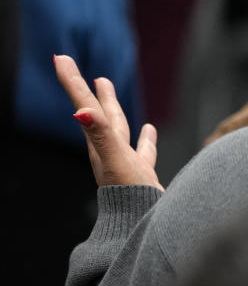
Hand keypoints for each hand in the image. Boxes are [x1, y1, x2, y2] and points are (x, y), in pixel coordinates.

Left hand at [54, 55, 162, 190]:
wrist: (142, 226)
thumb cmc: (129, 196)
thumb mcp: (116, 161)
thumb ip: (100, 135)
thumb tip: (80, 113)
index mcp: (101, 144)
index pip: (85, 106)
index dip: (73, 83)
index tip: (59, 59)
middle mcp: (109, 151)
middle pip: (99, 114)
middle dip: (92, 92)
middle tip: (89, 73)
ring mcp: (125, 162)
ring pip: (119, 128)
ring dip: (114, 109)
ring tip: (108, 91)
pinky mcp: (141, 173)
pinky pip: (143, 149)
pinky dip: (145, 138)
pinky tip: (149, 130)